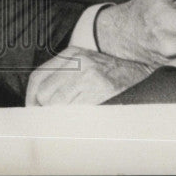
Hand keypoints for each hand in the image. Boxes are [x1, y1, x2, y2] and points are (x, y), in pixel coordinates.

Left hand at [26, 47, 152, 105]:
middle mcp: (78, 62)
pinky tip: (88, 117)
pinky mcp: (100, 88)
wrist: (143, 75)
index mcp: (71, 54)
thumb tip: (37, 101)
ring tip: (79, 115)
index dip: (31, 98)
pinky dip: (78, 120)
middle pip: (44, 94)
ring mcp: (89, 74)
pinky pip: (76, 112)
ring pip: (58, 105)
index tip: (32, 111)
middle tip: (60, 117)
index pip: (37, 77)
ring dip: (64, 116)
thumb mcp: (84, 67)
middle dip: (48, 109)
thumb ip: (62, 78)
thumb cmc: (112, 76)